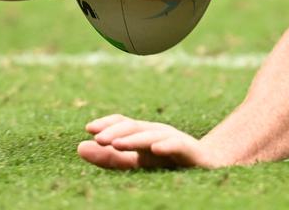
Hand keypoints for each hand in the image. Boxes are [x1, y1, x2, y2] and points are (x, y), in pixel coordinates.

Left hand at [78, 114, 220, 169]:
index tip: (89, 128)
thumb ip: (109, 158)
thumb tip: (79, 147)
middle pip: (136, 127)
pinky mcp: (191, 152)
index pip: (124, 124)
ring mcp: (175, 140)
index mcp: (144, 133)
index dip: (108, 124)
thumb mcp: (136, 162)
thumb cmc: (168, 162)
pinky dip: (167, 145)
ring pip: (153, 136)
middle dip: (117, 131)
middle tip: (99, 138)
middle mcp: (158, 132)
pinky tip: (155, 148)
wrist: (210, 165)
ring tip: (117, 144)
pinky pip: (178, 146)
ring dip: (134, 139)